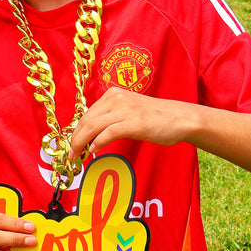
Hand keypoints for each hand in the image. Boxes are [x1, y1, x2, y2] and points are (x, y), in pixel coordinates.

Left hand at [69, 87, 192, 158]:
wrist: (180, 117)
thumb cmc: (155, 118)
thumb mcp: (129, 112)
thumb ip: (112, 118)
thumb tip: (92, 136)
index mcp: (113, 94)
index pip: (87, 114)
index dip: (76, 131)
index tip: (72, 145)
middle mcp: (116, 99)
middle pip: (86, 120)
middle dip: (75, 139)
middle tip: (71, 154)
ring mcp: (125, 110)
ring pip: (93, 126)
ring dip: (81, 143)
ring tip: (77, 156)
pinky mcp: (134, 122)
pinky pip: (108, 133)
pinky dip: (97, 143)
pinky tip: (93, 151)